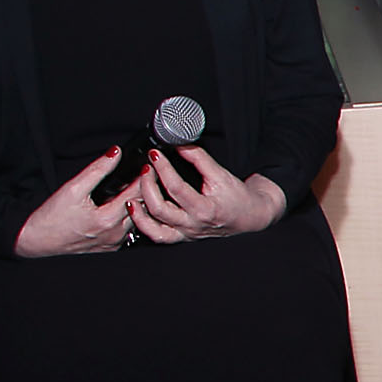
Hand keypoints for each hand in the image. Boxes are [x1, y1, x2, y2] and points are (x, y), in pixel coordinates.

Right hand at [15, 149, 137, 256]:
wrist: (36, 241)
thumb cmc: (51, 218)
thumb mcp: (73, 188)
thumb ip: (97, 170)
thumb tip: (115, 153)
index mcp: (108, 219)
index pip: (138, 193)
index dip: (145, 176)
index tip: (148, 165)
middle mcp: (116, 233)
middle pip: (142, 207)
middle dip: (146, 189)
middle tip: (146, 174)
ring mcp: (114, 242)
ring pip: (137, 219)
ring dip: (138, 203)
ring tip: (133, 188)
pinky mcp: (110, 247)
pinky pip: (128, 229)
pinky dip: (129, 215)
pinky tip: (120, 206)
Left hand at [130, 148, 285, 241]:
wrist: (249, 216)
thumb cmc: (238, 198)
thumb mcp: (220, 174)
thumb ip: (199, 158)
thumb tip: (179, 144)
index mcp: (204, 210)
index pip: (176, 188)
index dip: (163, 168)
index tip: (155, 155)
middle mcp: (193, 225)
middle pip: (159, 209)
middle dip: (147, 186)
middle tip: (146, 169)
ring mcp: (186, 234)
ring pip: (154, 230)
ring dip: (138, 212)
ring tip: (131, 195)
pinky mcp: (182, 237)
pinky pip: (158, 236)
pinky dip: (143, 225)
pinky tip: (136, 210)